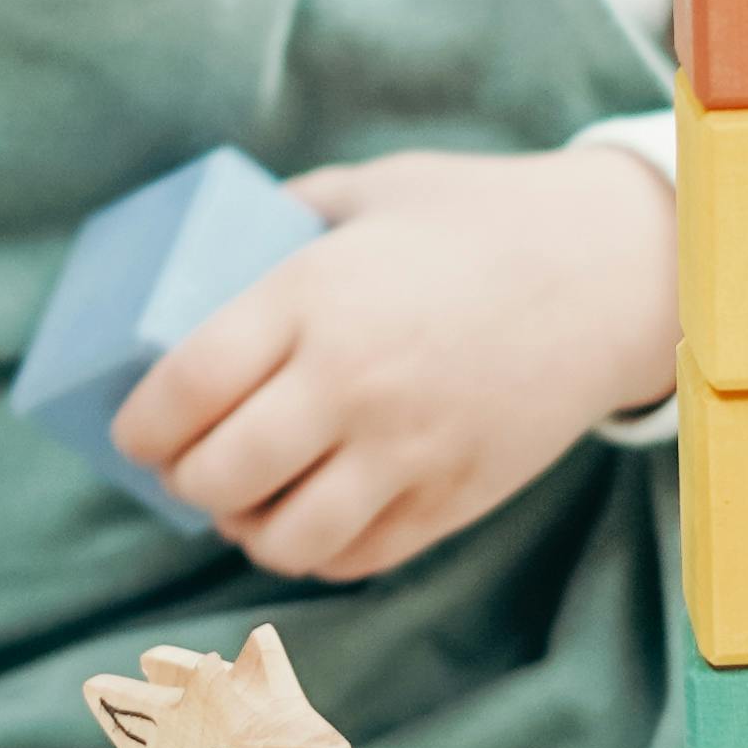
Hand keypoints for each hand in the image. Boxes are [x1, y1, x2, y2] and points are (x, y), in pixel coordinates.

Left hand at [115, 142, 677, 588]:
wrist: (614, 272)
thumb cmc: (482, 219)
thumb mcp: (375, 190)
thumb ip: (291, 213)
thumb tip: (214, 246)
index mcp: (315, 297)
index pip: (185, 389)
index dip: (140, 427)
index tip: (134, 432)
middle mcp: (352, 383)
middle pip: (218, 476)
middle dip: (184, 481)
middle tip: (183, 465)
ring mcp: (406, 450)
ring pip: (282, 538)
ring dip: (245, 528)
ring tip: (244, 501)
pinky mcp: (452, 497)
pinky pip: (355, 557)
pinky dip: (315, 551)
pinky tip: (309, 518)